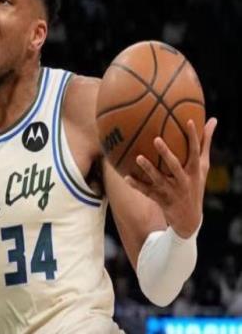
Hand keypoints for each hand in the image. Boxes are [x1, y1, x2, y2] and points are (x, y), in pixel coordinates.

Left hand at [125, 117, 216, 237]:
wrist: (190, 219)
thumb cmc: (195, 184)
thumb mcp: (203, 166)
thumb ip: (205, 143)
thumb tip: (213, 119)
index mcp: (194, 171)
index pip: (195, 151)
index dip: (194, 136)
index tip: (189, 120)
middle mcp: (183, 181)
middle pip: (175, 166)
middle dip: (166, 153)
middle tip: (156, 139)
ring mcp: (171, 191)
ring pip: (159, 179)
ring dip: (148, 169)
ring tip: (138, 157)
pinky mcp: (161, 199)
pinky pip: (147, 192)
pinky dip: (137, 185)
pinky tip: (126, 177)